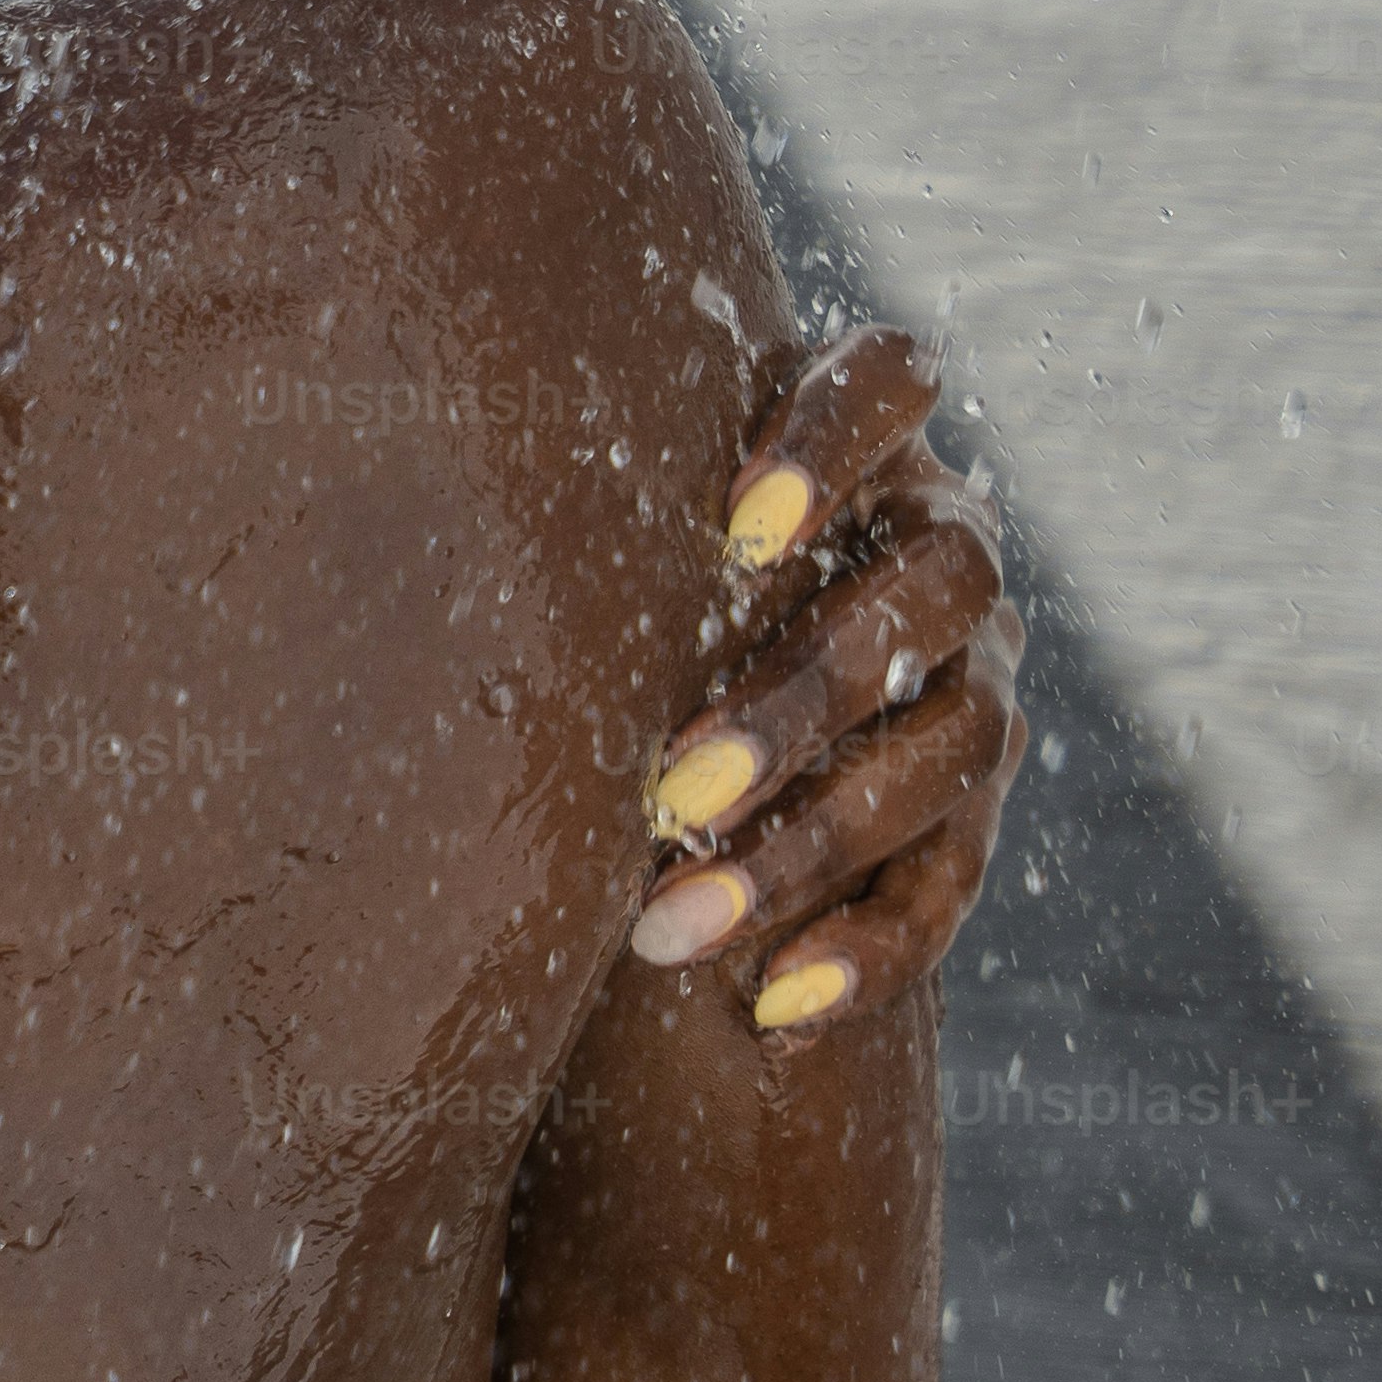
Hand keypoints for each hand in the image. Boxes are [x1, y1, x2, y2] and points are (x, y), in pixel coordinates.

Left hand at [625, 321, 1021, 1048]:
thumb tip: (406, 466)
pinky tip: (775, 1002)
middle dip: (803, 696)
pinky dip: (868, 947)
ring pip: (948, 746)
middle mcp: (941, 549)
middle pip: (933, 588)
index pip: (892, 379)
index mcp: (857, 446)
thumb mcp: (601, 547)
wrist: (665, 761)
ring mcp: (976, 679)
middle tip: (671, 791)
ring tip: (671, 925)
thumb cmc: (594, 601)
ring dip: (812, 844)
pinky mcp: (972, 812)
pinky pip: (949, 883)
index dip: (837, 439)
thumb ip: (581, 504)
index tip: (737, 529)